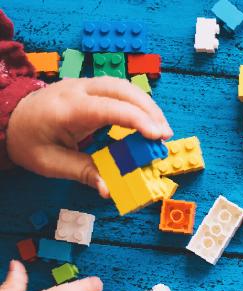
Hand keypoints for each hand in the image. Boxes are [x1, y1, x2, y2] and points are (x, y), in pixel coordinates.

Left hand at [6, 77, 172, 197]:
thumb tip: (109, 190)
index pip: (109, 107)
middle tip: (166, 136)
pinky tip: (147, 121)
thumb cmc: (30, 142)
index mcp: (67, 108)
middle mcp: (78, 90)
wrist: (11, 118)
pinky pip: (119, 91)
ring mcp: (84, 85)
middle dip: (149, 111)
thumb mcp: (51, 163)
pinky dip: (137, 104)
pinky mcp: (91, 89)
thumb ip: (83, 173)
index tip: (157, 136)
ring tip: (161, 130)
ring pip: (123, 86)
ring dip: (147, 106)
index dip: (136, 120)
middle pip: (121, 90)